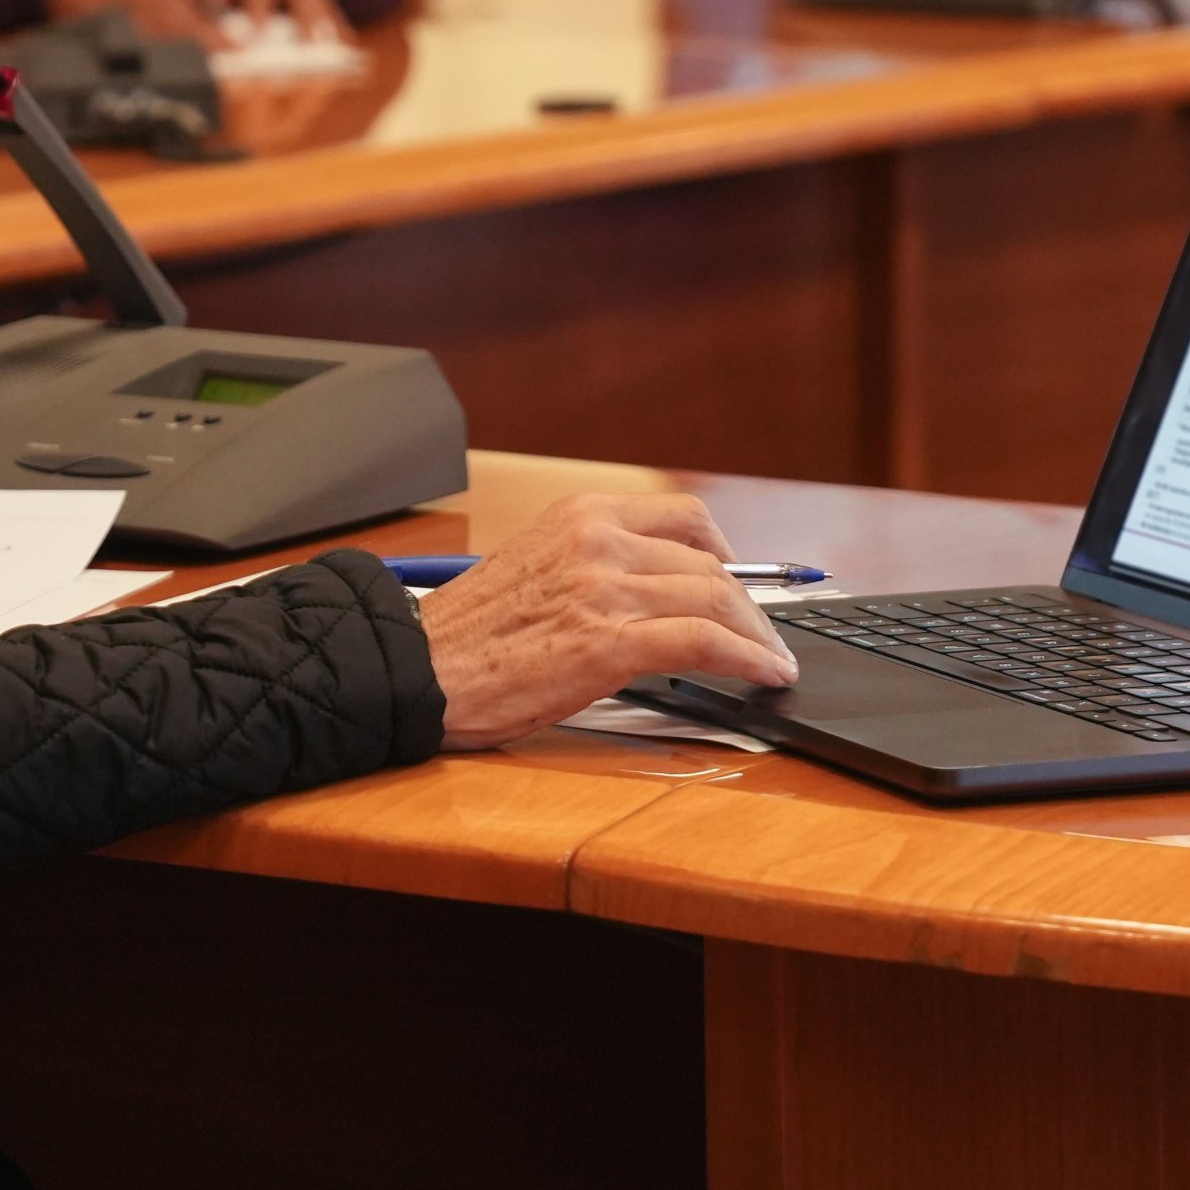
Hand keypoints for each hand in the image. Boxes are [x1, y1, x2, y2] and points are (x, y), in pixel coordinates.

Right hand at [414, 493, 796, 749]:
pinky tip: (763, 674)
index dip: (726, 554)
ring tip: (771, 661)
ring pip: (716, 600)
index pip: (684, 518)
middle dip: (749, 606)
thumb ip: (594, 565)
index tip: (737, 583)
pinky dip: (747, 658)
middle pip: (709, 562)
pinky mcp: (610, 641)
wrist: (418, 668)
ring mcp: (606, 587)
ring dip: (756, 636)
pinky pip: (705, 643)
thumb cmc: (468, 635)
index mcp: (579, 515)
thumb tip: (655, 592)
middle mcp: (597, 540)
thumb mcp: (535, 567)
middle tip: (762, 635)